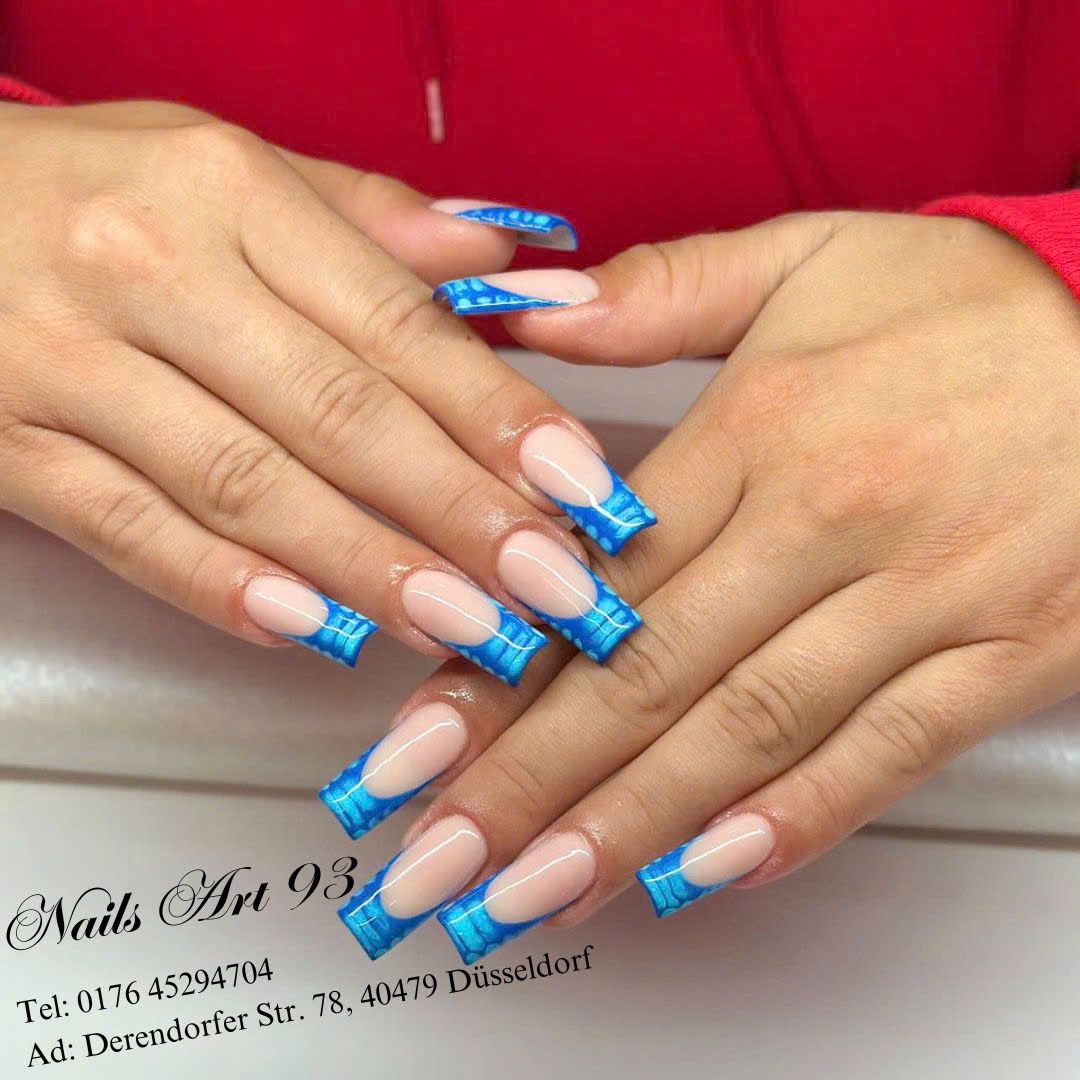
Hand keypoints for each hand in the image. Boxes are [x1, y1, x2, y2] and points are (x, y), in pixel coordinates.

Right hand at [0, 100, 648, 683]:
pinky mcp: (7, 446)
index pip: (397, 325)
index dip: (499, 415)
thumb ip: (367, 222)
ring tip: (467, 626)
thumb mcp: (223, 166)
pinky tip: (312, 630)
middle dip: (462, 512)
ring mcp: (68, 363)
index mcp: (230, 193)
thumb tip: (500, 262)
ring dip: (368, 568)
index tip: (580, 486)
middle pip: (340, 413)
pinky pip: (129, 530)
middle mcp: (152, 272)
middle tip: (555, 585)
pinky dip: (226, 587)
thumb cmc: (84, 189)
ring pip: (247, 484)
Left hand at [328, 211, 1079, 959]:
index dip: (494, 670)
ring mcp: (923, 597)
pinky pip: (885, 752)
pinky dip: (790, 820)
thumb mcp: (805, 259)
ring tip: (528, 895)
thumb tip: (527, 310)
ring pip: (746, 732)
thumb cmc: (972, 301)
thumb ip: (655, 290)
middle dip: (526, 784)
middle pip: (646, 674)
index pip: (593, 576)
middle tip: (430, 864)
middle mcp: (830, 522)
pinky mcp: (1007, 652)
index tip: (415, 746)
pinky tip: (700, 876)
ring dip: (625, 827)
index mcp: (763, 430)